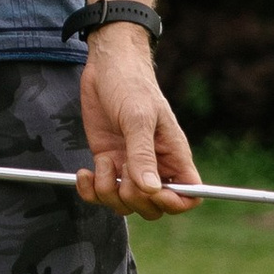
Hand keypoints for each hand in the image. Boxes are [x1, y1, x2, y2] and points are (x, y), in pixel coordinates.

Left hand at [76, 26, 201, 217]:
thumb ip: (143, 153)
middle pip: (153, 207)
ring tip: (101, 163)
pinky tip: (84, 172)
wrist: (106, 66)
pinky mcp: (107, 162)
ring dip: (108, 192)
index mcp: (174, 154)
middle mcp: (154, 165)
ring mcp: (129, 165)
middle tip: (121, 170)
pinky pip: (101, 192)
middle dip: (134, 198)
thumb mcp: (138, 117)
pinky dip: (90, 191)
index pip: (189, 194)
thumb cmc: (131, 84)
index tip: (152, 191)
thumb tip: (150, 189)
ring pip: (125, 204)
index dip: (174, 203)